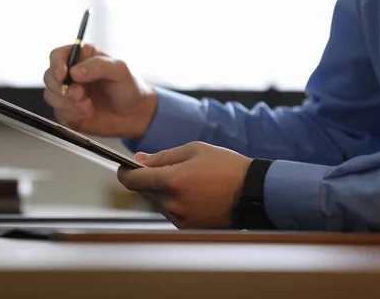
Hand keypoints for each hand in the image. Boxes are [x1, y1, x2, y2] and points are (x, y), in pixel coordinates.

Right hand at [43, 44, 156, 138]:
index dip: (56, 64)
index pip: (58, 55)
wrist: (136, 115)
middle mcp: (72, 74)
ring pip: (50, 95)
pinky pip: (58, 112)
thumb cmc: (130, 87)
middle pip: (49, 76)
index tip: (63, 75)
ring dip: (67, 102)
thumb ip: (97, 66)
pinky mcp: (69, 111)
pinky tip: (88, 111)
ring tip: (88, 105)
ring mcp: (69, 93)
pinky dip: (72, 113)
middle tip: (80, 94)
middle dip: (62, 88)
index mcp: (82, 57)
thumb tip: (74, 72)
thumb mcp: (120, 70)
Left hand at [117, 141, 251, 228]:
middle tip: (166, 169)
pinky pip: (170, 213)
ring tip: (187, 181)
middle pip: (143, 192)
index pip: (132, 181)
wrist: (255, 193)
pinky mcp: (189, 229)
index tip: (124, 168)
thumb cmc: (227, 167)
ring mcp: (181, 219)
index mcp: (172, 181)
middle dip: (148, 180)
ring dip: (162, 192)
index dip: (124, 173)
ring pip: (157, 203)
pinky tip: (194, 194)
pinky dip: (174, 202)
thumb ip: (162, 156)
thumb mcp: (194, 150)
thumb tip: (138, 160)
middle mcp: (173, 204)